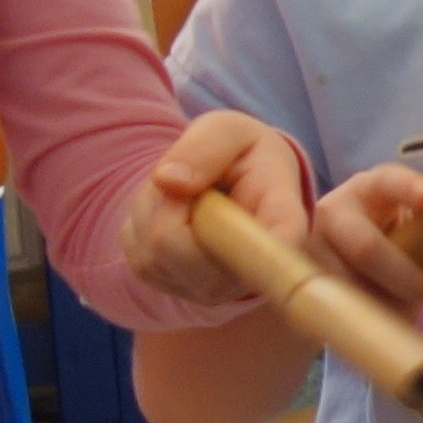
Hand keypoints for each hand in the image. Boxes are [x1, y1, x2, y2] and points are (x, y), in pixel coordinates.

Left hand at [128, 111, 324, 302]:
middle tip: (190, 180)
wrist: (238, 184)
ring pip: (151, 251)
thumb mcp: (231, 130)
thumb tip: (167, 182)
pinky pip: (140, 259)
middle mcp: (251, 273)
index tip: (209, 201)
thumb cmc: (243, 155)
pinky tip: (173, 214)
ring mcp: (213, 290)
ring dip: (153, 209)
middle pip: (173, 245)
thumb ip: (207, 146)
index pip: (270, 251)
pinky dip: (144, 227)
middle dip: (166, 200)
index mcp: (283, 227)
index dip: (238, 241)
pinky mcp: (178, 292)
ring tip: (185, 194)